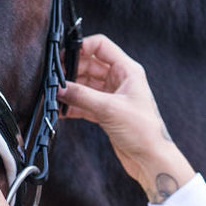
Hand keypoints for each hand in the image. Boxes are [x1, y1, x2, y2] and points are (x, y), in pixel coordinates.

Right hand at [58, 34, 194, 202]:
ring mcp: (112, 96)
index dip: (81, 47)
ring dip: (71, 91)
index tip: (62, 57)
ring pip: (86, 85)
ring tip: (55, 97)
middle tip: (55, 81)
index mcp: (127, 70)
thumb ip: (81, 96)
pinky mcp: (106, 112)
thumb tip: (59, 88)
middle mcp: (120, 80)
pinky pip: (85, 103)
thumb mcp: (109, 108)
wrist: (150, 159)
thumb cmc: (142, 130)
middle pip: (89, 64)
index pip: (101, 46)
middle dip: (71, 71)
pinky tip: (62, 111)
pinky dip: (74, 106)